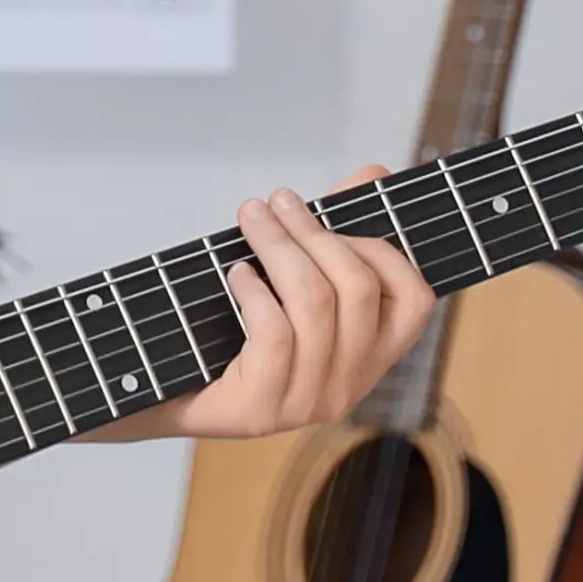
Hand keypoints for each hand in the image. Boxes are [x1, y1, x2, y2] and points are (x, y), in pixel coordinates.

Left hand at [116, 190, 433, 443]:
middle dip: (315, 232)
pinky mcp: (263, 409)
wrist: (167, 395)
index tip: (335, 215)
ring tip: (252, 218)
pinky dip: (256, 292)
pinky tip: (237, 273)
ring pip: (315, 304)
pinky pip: (276, 334)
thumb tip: (375, 172)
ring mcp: (308, 401)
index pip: (415, 300)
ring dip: (279, 247)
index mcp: (369, 357)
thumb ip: (334, 231)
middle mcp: (349, 385)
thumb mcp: (290, 281)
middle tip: (278, 201)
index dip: (383, 249)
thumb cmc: (235, 331)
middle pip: (357, 288)